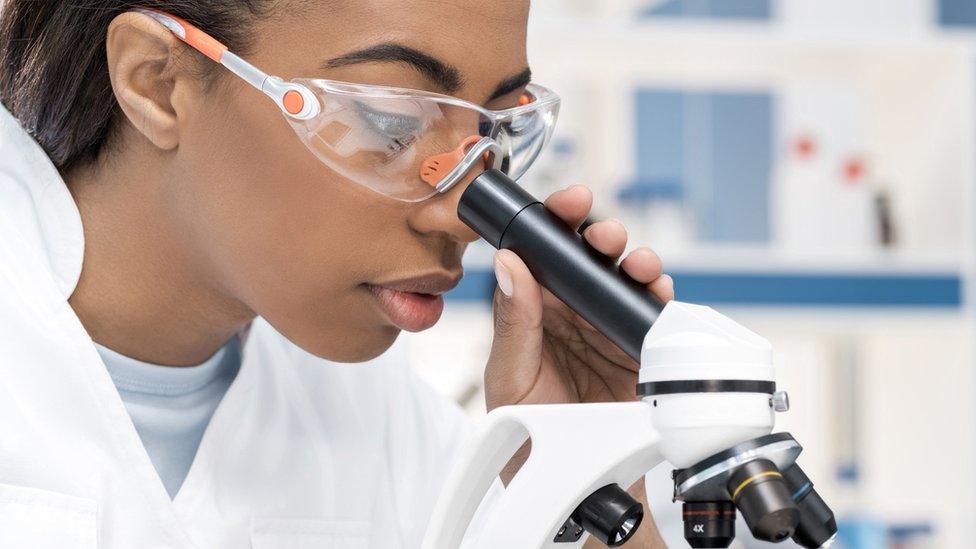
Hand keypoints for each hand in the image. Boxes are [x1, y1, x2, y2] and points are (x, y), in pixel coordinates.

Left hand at [482, 184, 671, 547]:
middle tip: (603, 235)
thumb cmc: (527, 437)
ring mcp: (608, 329)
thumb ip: (514, 326)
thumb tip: (509, 267)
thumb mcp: (511, 379)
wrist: (571, 492)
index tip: (565, 204)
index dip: (554, 222)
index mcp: (532, 311)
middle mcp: (572, 313)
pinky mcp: (641, 351)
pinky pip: (654, 315)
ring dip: (635, 262)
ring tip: (636, 263)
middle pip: (590, 258)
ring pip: (626, 280)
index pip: (542, 254)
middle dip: (601, 235)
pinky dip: (660, 298)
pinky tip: (657, 291)